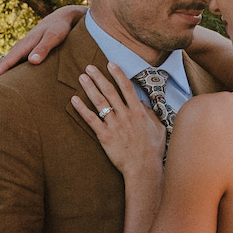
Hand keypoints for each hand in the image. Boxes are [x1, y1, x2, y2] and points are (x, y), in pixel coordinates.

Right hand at [0, 5, 83, 82]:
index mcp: (22, 46)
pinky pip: (18, 68)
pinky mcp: (30, 55)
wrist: (62, 19)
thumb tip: (32, 61)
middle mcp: (20, 50)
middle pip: (4, 68)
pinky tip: (15, 87)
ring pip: (10, 68)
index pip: (5, 64)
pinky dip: (14, 77)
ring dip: (3, 80)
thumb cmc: (59, 28)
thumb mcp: (53, 37)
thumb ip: (43, 48)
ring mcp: (24, 53)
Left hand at [71, 62, 165, 179]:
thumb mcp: (158, 128)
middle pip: (110, 91)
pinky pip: (91, 119)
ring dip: (90, 87)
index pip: (126, 87)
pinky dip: (82, 109)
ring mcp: (114, 125)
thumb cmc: (153, 150)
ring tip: (82, 77)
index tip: (110, 64)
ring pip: (100, 102)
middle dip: (99, 77)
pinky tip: (74, 99)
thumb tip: (141, 102)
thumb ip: (150, 113)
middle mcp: (125, 115)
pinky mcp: (105, 136)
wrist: (143, 169)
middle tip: (89, 67)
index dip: (118, 74)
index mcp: (138, 112)